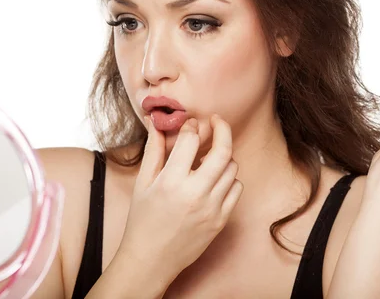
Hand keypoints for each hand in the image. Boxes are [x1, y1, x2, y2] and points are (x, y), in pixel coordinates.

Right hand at [116, 114, 243, 286]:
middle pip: (222, 151)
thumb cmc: (142, 220)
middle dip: (223, 129)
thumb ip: (153, 151)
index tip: (191, 124)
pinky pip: (236, 189)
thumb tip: (156, 123)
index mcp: (171, 181)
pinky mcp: (221, 220)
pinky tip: (214, 179)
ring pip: (232, 168)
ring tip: (210, 156)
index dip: (191, 126)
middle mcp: (195, 193)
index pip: (190, 141)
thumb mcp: (142, 183)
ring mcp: (211, 208)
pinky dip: (228, 179)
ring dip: (223, 156)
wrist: (151, 259)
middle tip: (218, 121)